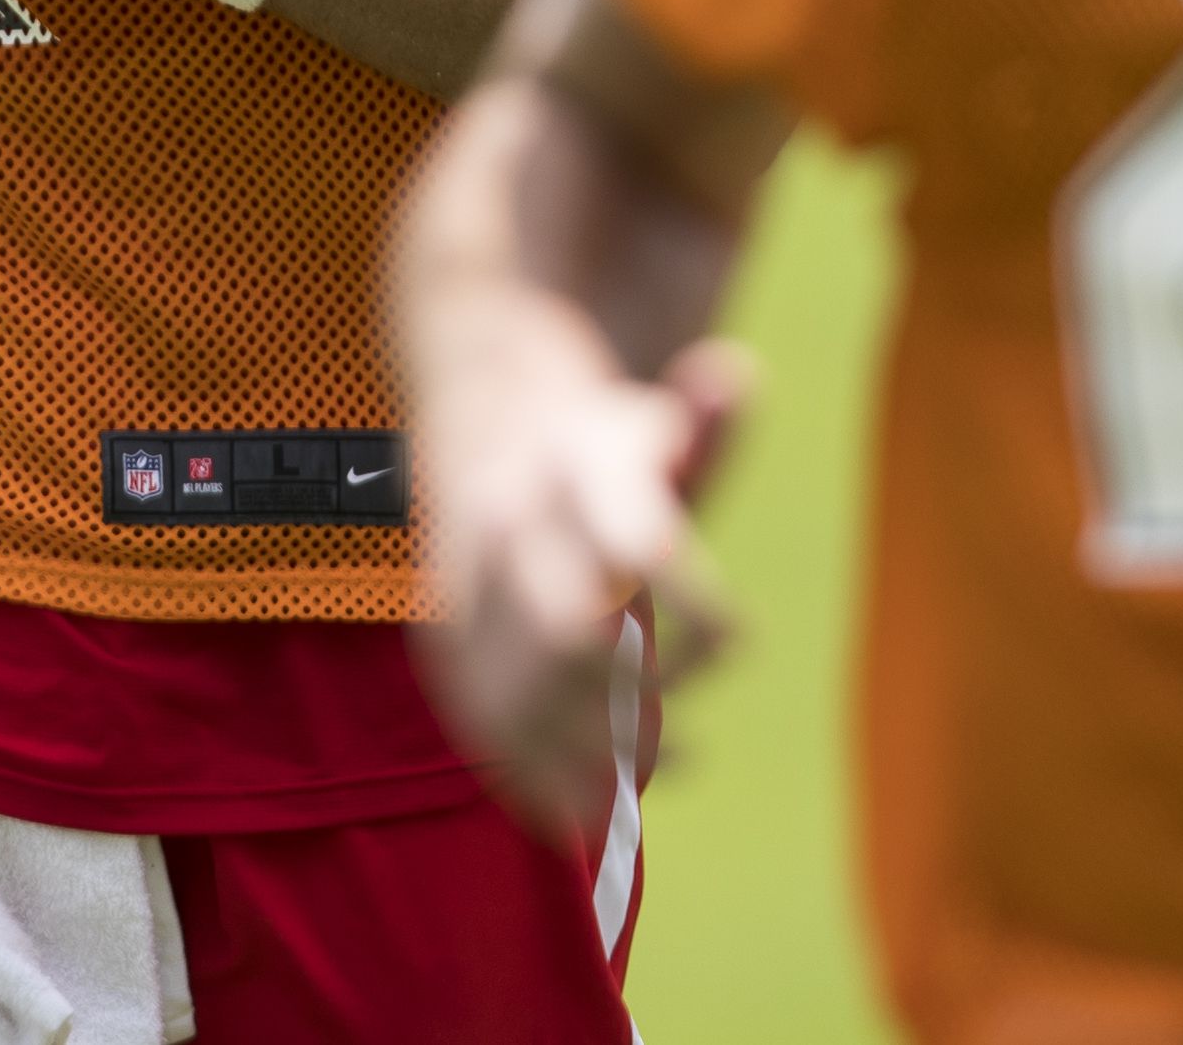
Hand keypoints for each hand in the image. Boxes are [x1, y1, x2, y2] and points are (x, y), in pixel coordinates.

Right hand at [417, 331, 748, 832]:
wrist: (476, 412)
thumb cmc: (593, 442)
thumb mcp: (648, 424)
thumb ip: (704, 425)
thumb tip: (738, 374)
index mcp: (573, 471)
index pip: (641, 553)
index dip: (696, 617)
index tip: (734, 644)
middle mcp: (512, 527)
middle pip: (568, 640)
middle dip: (632, 695)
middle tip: (677, 715)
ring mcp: (465, 589)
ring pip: (514, 696)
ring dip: (588, 751)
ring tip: (653, 766)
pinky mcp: (443, 640)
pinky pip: (477, 726)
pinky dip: (532, 780)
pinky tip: (589, 807)